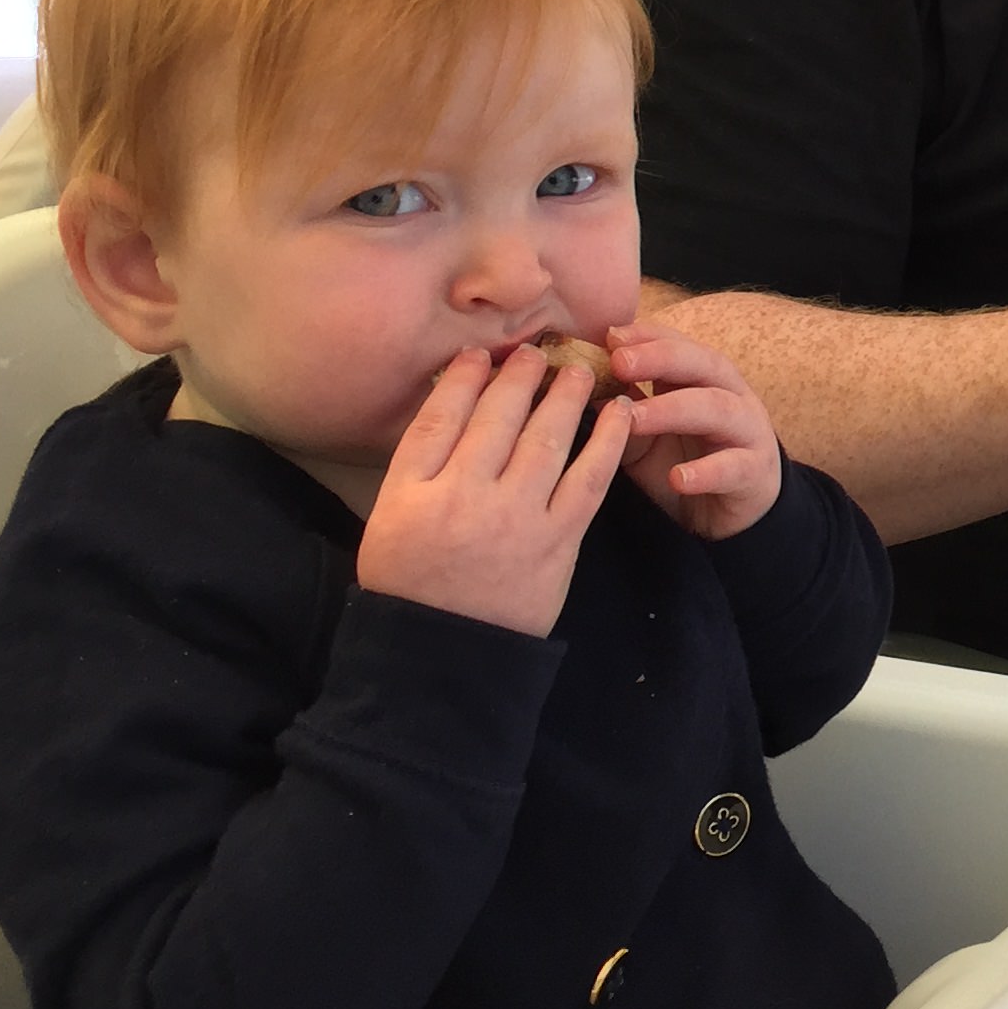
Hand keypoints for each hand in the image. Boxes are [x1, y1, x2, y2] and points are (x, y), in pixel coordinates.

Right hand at [357, 346, 628, 636]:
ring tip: (579, 370)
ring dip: (566, 395)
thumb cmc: (411, 585)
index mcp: (411, 493)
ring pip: (546, 437)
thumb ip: (416, 466)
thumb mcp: (388, 522)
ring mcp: (514, 518)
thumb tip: (452, 403)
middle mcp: (462, 497)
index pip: (440, 416)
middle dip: (521, 374)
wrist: (445, 657)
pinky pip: (588, 479)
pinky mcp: (557, 541)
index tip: (481, 354)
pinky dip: (607, 441)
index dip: (464, 377)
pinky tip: (619, 413)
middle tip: (539, 351)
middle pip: (497, 416)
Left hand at [607, 323, 783, 539]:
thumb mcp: (646, 440)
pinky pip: (734, 468)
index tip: (610, 336)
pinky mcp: (755, 472)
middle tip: (619, 363)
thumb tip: (579, 394)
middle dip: (662, 358)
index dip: (647, 336)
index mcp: (703, 379)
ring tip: (634, 419)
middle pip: (703, 364)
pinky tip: (678, 479)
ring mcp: (747, 432)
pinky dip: (706, 472)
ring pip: (718, 410)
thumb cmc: (687, 462)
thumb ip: (623, 417)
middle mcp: (730, 396)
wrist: (732, 513)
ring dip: (674, 410)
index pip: (678, 344)